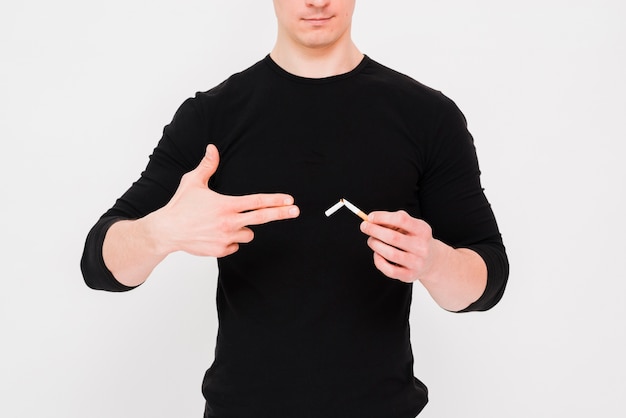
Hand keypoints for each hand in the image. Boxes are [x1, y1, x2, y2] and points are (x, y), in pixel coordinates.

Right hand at [146, 144, 299, 257]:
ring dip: (243, 228)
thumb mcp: (192, 182)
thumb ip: (207, 166)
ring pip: (248, 233)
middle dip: (281, 213)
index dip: (275, 200)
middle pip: (262, 218)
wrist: (167, 231)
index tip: (289, 200)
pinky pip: (236, 245)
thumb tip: (213, 148)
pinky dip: (231, 240)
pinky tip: (216, 234)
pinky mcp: (221, 250)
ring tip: (224, 223)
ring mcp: (226, 238)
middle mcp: (229, 222)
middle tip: (296, 211)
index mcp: (225, 205)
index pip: (256, 201)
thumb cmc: (180, 205)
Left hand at [359, 210, 441, 282]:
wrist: (432, 260)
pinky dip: (378, 260)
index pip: (401, 220)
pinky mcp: (409, 275)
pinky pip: (389, 270)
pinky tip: (377, 254)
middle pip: (393, 237)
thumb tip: (373, 220)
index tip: (370, 217)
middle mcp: (422, 247)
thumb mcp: (411, 226)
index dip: (383, 217)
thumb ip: (394, 220)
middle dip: (374, 230)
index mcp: (422, 230)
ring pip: (390, 253)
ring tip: (371, 240)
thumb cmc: (414, 239)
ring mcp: (417, 263)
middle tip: (364, 227)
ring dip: (375, 245)